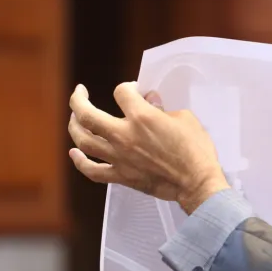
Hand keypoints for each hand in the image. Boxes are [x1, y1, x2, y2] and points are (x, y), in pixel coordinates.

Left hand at [68, 82, 229, 212]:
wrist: (197, 183)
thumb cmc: (195, 150)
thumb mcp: (184, 119)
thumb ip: (162, 109)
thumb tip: (150, 102)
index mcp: (142, 117)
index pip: (122, 92)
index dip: (127, 88)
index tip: (133, 91)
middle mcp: (124, 135)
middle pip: (86, 114)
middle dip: (78, 99)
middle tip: (80, 93)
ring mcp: (119, 157)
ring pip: (83, 140)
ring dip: (74, 127)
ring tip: (75, 119)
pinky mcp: (121, 176)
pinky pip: (92, 170)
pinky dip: (80, 161)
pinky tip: (74, 153)